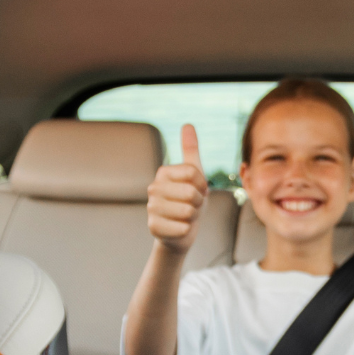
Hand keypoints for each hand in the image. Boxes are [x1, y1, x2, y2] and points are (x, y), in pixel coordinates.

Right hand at [148, 123, 209, 254]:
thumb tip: (187, 124)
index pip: (194, 173)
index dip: (203, 185)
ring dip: (193, 217)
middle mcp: (153, 188)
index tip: (199, 190)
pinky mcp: (153, 227)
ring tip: (186, 216)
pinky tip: (179, 228)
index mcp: (163, 173)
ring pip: (187, 211)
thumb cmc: (189, 200)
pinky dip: (186, 230)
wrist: (181, 231)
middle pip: (191, 193)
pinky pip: (182, 228)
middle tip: (192, 206)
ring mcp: (151, 208)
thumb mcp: (194, 174)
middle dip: (198, 203)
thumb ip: (190, 149)